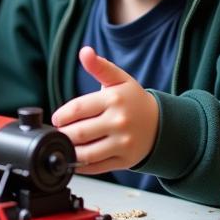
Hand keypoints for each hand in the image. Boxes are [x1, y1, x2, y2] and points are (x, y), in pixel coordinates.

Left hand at [50, 46, 159, 174]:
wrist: (161, 124)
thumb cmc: (134, 101)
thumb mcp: (119, 80)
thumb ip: (99, 66)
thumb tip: (85, 52)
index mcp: (114, 99)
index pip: (77, 108)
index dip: (61, 116)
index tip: (58, 119)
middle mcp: (119, 122)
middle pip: (78, 133)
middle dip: (63, 134)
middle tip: (60, 133)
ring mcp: (123, 143)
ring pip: (85, 154)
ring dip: (69, 151)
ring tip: (66, 145)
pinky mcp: (124, 161)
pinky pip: (95, 168)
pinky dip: (81, 166)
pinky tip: (77, 158)